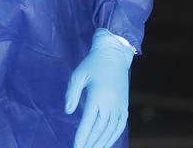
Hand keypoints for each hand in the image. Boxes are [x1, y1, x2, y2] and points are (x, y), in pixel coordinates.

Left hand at [65, 30, 133, 147]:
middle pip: (100, 129)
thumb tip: (68, 111)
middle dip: (90, 143)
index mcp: (98, 96)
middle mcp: (110, 103)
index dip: (82, 136)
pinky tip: (107, 142)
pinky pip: (120, 124)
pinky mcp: (124, 105)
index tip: (76, 147)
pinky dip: (114, 136)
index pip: (89, 122)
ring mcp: (119, 104)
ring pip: (111, 129)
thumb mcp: (78, 75)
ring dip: (102, 142)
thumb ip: (72, 94)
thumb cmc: (93, 63)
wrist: (115, 54)